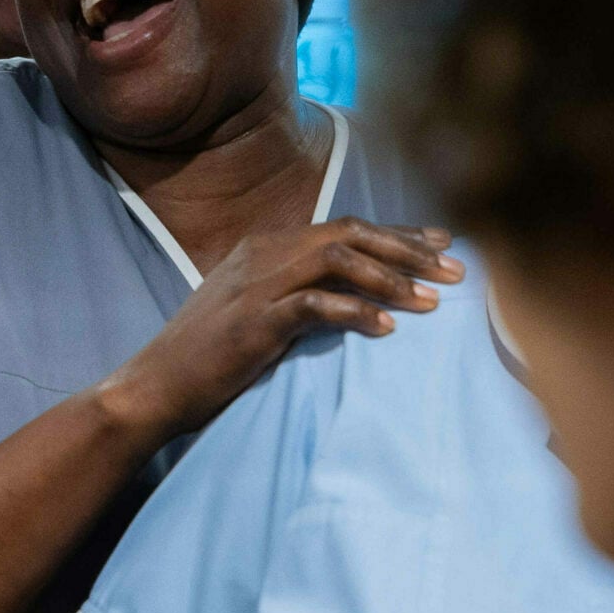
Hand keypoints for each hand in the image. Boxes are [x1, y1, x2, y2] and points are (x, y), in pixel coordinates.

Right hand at [103, 219, 461, 437]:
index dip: (398, 234)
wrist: (155, 385)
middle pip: (351, 234)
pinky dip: (355, 313)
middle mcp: (264, 254)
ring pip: (339, 260)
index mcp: (266, 246)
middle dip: (409, 251)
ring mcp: (257, 285)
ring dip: (392, 278)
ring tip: (433, 301)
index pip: (345, 227)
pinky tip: (387, 329)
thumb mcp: (254, 310)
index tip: (443, 245)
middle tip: (457, 271)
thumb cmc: (208, 356)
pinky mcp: (254, 321)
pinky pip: (316, 306)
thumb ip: (295, 292)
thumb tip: (350, 295)